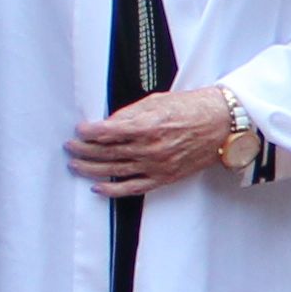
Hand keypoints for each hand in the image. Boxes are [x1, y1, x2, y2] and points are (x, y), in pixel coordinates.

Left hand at [71, 82, 253, 199]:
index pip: (107, 132)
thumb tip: (108, 123)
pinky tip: (98, 187)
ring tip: (76, 165)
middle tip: (71, 147)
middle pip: (106, 153)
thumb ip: (130, 114)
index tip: (79, 130)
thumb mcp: (156, 102)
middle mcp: (149, 148)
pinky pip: (133, 187)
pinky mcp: (163, 178)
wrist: (220, 125)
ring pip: (115, 171)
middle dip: (84, 150)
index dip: (89, 132)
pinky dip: (113, 189)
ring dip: (91, 169)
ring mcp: (156, 166)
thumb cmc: (191, 109)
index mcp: (147, 126)